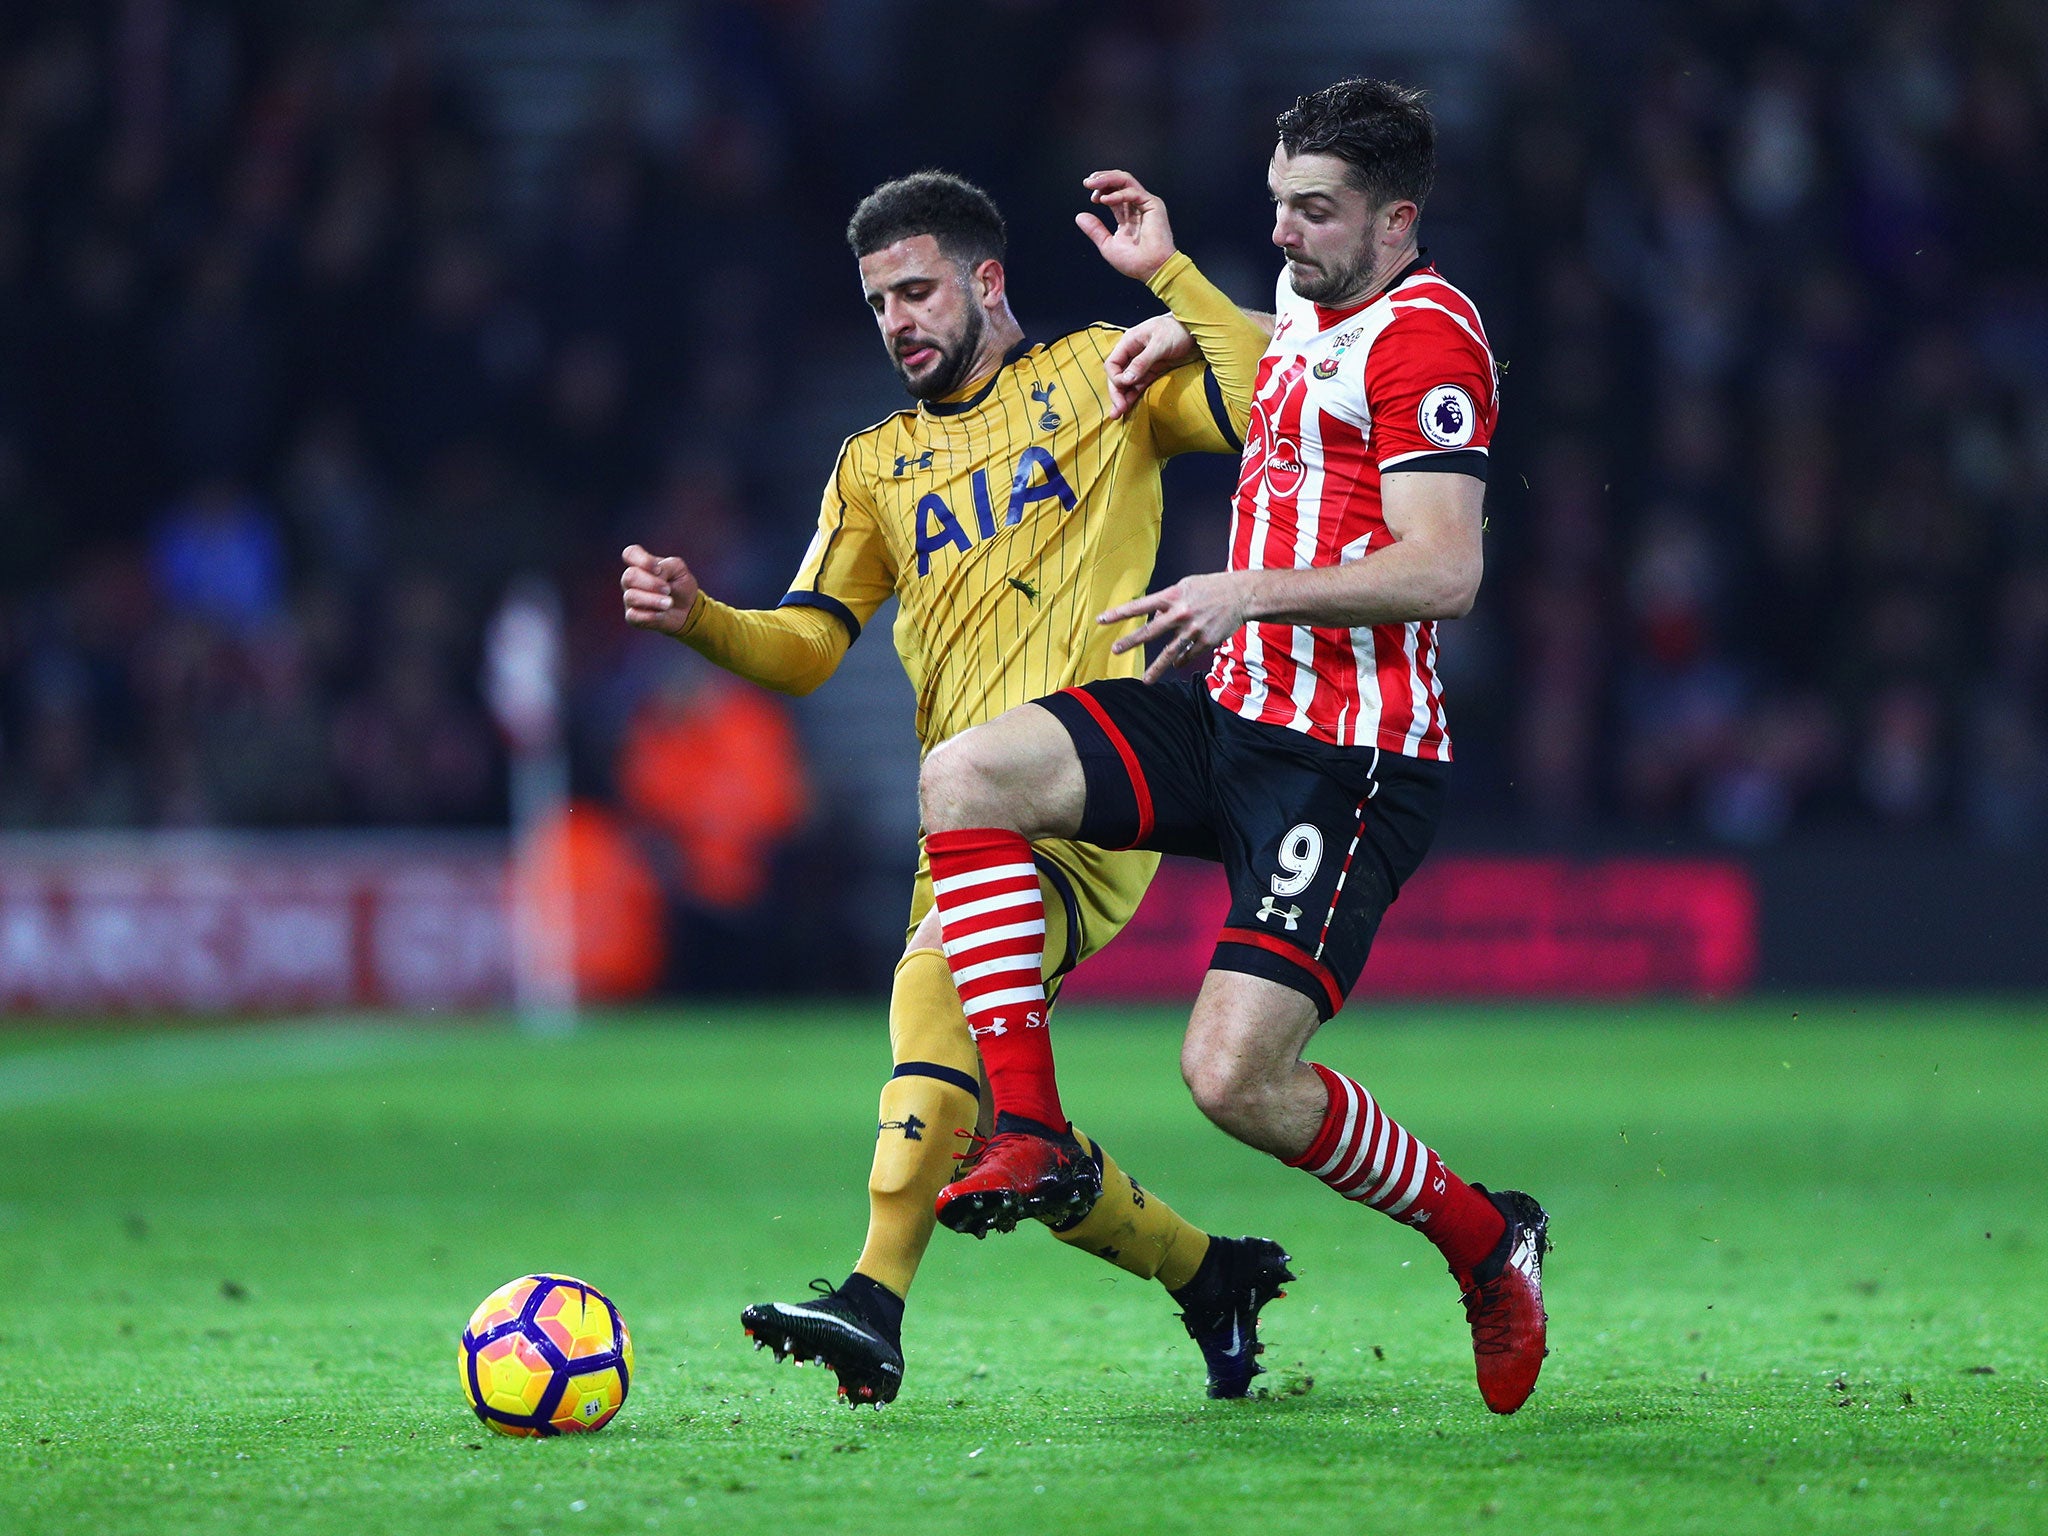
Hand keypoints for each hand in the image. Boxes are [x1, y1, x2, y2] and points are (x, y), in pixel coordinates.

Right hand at [620, 543, 700, 636]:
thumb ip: (666, 565)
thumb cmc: (680, 584)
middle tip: (668, 589)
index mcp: (641, 564)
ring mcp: (630, 598)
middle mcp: (631, 580)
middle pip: (629, 576)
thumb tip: (656, 574)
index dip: (642, 560)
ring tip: (669, 603)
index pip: (630, 554)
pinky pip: (633, 615)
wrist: (688, 609)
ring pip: (631, 596)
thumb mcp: (679, 569)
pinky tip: (662, 614)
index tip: (658, 569)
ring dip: (653, 600)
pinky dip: (650, 615)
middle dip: (651, 583)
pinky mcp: (632, 617)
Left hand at [1074, 168, 1176, 283]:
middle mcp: (1137, 207)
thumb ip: (1095, 229)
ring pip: (1126, 180)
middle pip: (1119, 182)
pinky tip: (1105, 200)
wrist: (1152, 269)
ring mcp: (1145, 204)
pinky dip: (1118, 194)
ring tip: (1093, 184)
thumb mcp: (1107, 244)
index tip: (1091, 198)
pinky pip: (1133, 192)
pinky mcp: (1153, 205)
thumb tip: (1079, 216)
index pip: (1113, 193)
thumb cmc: (1135, 261)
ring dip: (1108, 179)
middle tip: (1088, 183)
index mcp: (1128, 216)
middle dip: (1102, 179)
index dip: (1101, 190)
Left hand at [1099, 570, 1254, 683]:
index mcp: (1173, 596)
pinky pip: (1188, 654)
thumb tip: (1154, 621)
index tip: (1101, 620)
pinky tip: (1175, 664)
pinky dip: (1180, 660)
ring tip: (1145, 680)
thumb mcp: (1186, 587)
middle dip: (1131, 642)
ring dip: (1156, 668)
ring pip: (1170, 652)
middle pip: (1151, 631)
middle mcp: (1181, 613)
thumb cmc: (1210, 588)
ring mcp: (1193, 629)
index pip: (1140, 606)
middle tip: (1114, 651)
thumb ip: (1167, 603)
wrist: (1242, 595)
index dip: (1119, 613)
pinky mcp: (1206, 641)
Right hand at [1103, 313, 1194, 419]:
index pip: (1112, 364)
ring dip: (1123, 398)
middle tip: (1118, 410)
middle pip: (1117, 376)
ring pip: (1127, 383)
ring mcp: (1142, 364)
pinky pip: (1139, 385)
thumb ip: (1142, 361)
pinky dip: (1134, 395)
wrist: (1195, 329)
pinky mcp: (1152, 371)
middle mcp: (1132, 354)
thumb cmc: (1177, 330)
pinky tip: (1129, 406)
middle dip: (1116, 393)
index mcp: (1129, 343)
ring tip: (1119, 414)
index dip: (1115, 378)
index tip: (1125, 387)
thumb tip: (1127, 379)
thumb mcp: (1160, 344)